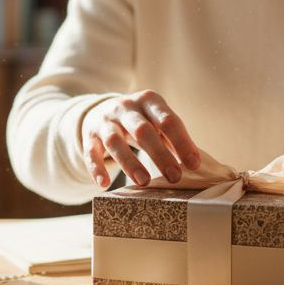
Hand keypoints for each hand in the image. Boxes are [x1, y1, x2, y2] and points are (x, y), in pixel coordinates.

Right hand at [82, 90, 200, 187]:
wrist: (100, 110)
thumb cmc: (139, 120)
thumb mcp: (155, 120)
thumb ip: (172, 137)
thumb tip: (194, 162)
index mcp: (148, 101)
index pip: (168, 120)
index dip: (182, 142)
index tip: (193, 164)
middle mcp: (125, 108)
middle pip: (142, 130)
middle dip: (160, 154)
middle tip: (175, 176)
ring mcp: (105, 122)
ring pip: (115, 141)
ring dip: (130, 162)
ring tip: (144, 181)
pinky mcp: (89, 137)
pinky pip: (91, 152)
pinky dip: (97, 168)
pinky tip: (104, 184)